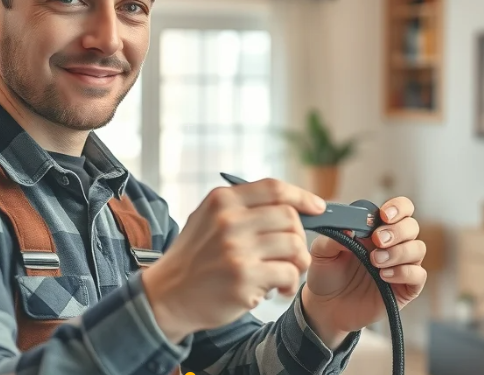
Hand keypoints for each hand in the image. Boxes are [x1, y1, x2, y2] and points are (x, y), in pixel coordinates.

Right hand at [141, 179, 325, 342]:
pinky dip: (289, 284)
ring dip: (298, 263)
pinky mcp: (243, 278)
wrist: (166, 295)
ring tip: (284, 273)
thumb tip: (292, 205)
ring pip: (295, 246)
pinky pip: (288, 274)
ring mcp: (236, 249)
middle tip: (291, 254)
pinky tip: (277, 290)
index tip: (317, 207)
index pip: (274, 188)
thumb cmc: (195, 258)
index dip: (302, 196)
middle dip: (299, 237)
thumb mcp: (208, 219)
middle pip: (290, 218)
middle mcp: (228, 220)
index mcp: (221, 201)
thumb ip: (242, 208)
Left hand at [301, 196, 426, 347]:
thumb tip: (349, 228)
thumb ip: (332, 237)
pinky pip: (418, 275)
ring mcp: (400, 265)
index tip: (384, 215)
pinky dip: (404, 272)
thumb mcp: (321, 252)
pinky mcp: (404, 288)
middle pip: (412, 226)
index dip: (398, 208)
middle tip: (377, 240)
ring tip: (375, 261)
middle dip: (397, 231)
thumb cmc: (326, 274)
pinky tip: (384, 275)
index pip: (400, 209)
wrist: (326, 307)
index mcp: (375, 229)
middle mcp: (392, 244)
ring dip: (399, 251)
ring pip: (418, 249)